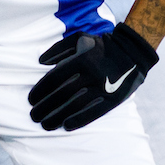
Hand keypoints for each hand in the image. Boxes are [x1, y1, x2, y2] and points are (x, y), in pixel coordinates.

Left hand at [27, 26, 157, 130]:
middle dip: (45, 107)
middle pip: (62, 94)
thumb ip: (58, 48)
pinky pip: (94, 112)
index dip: (40, 91)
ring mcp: (104, 87)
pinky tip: (66, 126)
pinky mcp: (114, 98)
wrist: (133, 51)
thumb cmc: (101, 45)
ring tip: (45, 124)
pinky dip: (79, 120)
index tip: (30, 100)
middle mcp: (92, 74)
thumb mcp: (79, 38)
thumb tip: (40, 61)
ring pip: (76, 105)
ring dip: (58, 117)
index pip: (54, 78)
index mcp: (81, 59)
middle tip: (33, 116)